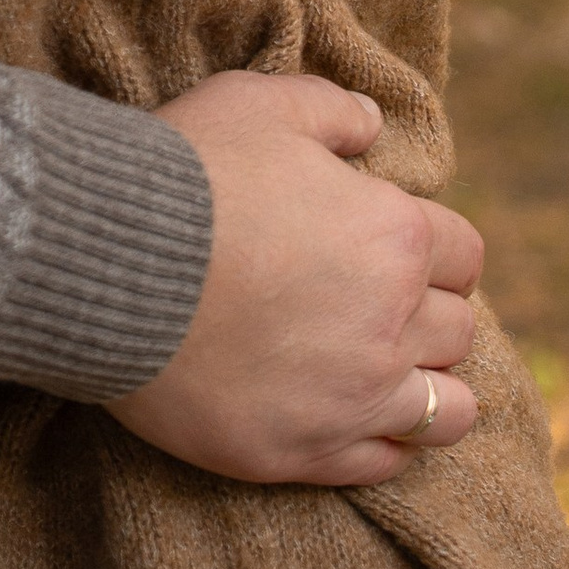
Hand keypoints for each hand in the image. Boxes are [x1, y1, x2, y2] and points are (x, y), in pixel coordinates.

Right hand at [106, 70, 483, 486]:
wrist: (106, 259)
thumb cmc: (185, 173)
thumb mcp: (257, 103)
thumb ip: (329, 109)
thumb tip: (370, 123)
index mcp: (394, 235)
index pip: (462, 252)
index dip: (431, 244)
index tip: (391, 242)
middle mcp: (394, 323)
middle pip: (457, 329)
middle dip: (426, 310)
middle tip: (374, 300)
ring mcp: (354, 398)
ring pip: (448, 411)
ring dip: (429, 386)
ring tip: (385, 369)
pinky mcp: (307, 452)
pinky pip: (388, 465)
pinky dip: (384, 441)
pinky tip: (351, 413)